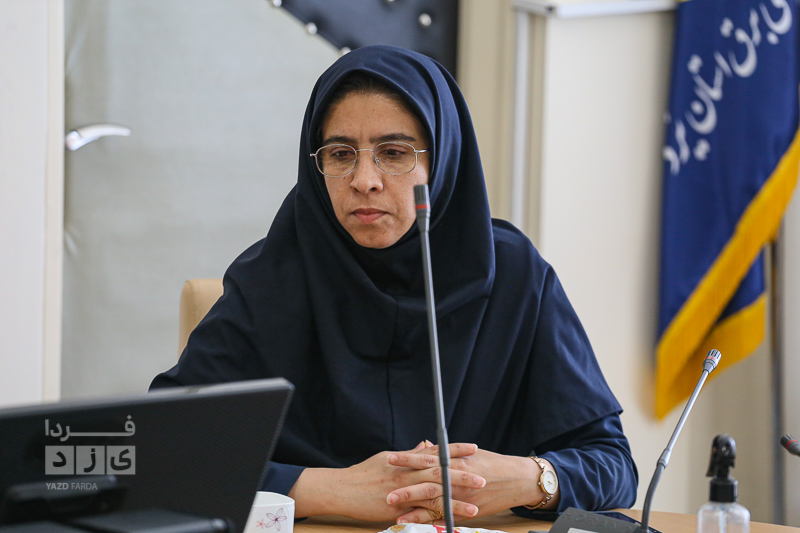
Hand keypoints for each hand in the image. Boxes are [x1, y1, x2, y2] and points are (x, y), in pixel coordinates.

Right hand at [289, 441, 484, 521]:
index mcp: (406, 460)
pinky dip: (437, 517)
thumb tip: (425, 444)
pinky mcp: (397, 508)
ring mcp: (403, 491)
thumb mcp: (387, 458)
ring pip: (434, 494)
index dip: (455, 450)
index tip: (473, 448)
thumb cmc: (363, 473)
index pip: (435, 452)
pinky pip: (421, 513)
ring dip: (455, 499)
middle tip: (483, 478)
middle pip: (439, 472)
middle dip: (462, 475)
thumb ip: (409, 454)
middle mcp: (407, 473)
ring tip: (476, 505)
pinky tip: (451, 522)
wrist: (343, 488)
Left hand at [387, 447, 551, 523]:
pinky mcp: (465, 509)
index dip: (407, 458)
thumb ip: (445, 452)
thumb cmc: (492, 464)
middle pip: (425, 480)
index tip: (390, 458)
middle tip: (384, 487)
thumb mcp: (468, 454)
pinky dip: (426, 519)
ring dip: (411, 503)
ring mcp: (460, 495)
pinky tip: (411, 521)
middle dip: (404, 483)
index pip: (426, 458)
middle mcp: (456, 477)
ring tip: (392, 505)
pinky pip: (442, 515)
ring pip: (431, 499)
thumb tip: (425, 446)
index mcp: (455, 461)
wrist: (515, 480)